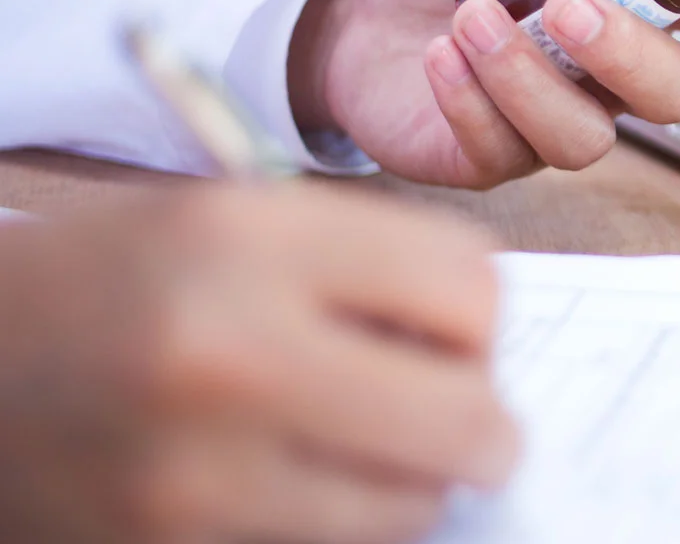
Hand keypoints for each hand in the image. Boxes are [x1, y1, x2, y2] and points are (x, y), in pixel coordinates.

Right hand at [0, 184, 515, 543]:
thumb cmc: (127, 280)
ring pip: (412, 505)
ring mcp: (197, 469)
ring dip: (413, 481)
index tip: (455, 332)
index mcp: (247, 239)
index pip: (468, 289)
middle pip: (465, 417)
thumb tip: (495, 351)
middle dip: (480, 419)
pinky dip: (344, 520)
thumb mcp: (241, 223)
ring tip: (363, 442)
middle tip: (457, 413)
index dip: (478, 318)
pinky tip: (299, 479)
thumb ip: (374, 268)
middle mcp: (225, 351)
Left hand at [290, 0, 679, 187]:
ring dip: (531, 76)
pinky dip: (472, 101)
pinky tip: (439, 57)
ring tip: (472, 18)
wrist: (355, 3)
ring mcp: (560, 120)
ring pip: (590, 137)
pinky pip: (509, 151)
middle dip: (629, 52)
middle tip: (566, 5)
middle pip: (675, 93)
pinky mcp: (496, 160)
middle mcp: (613, 71)